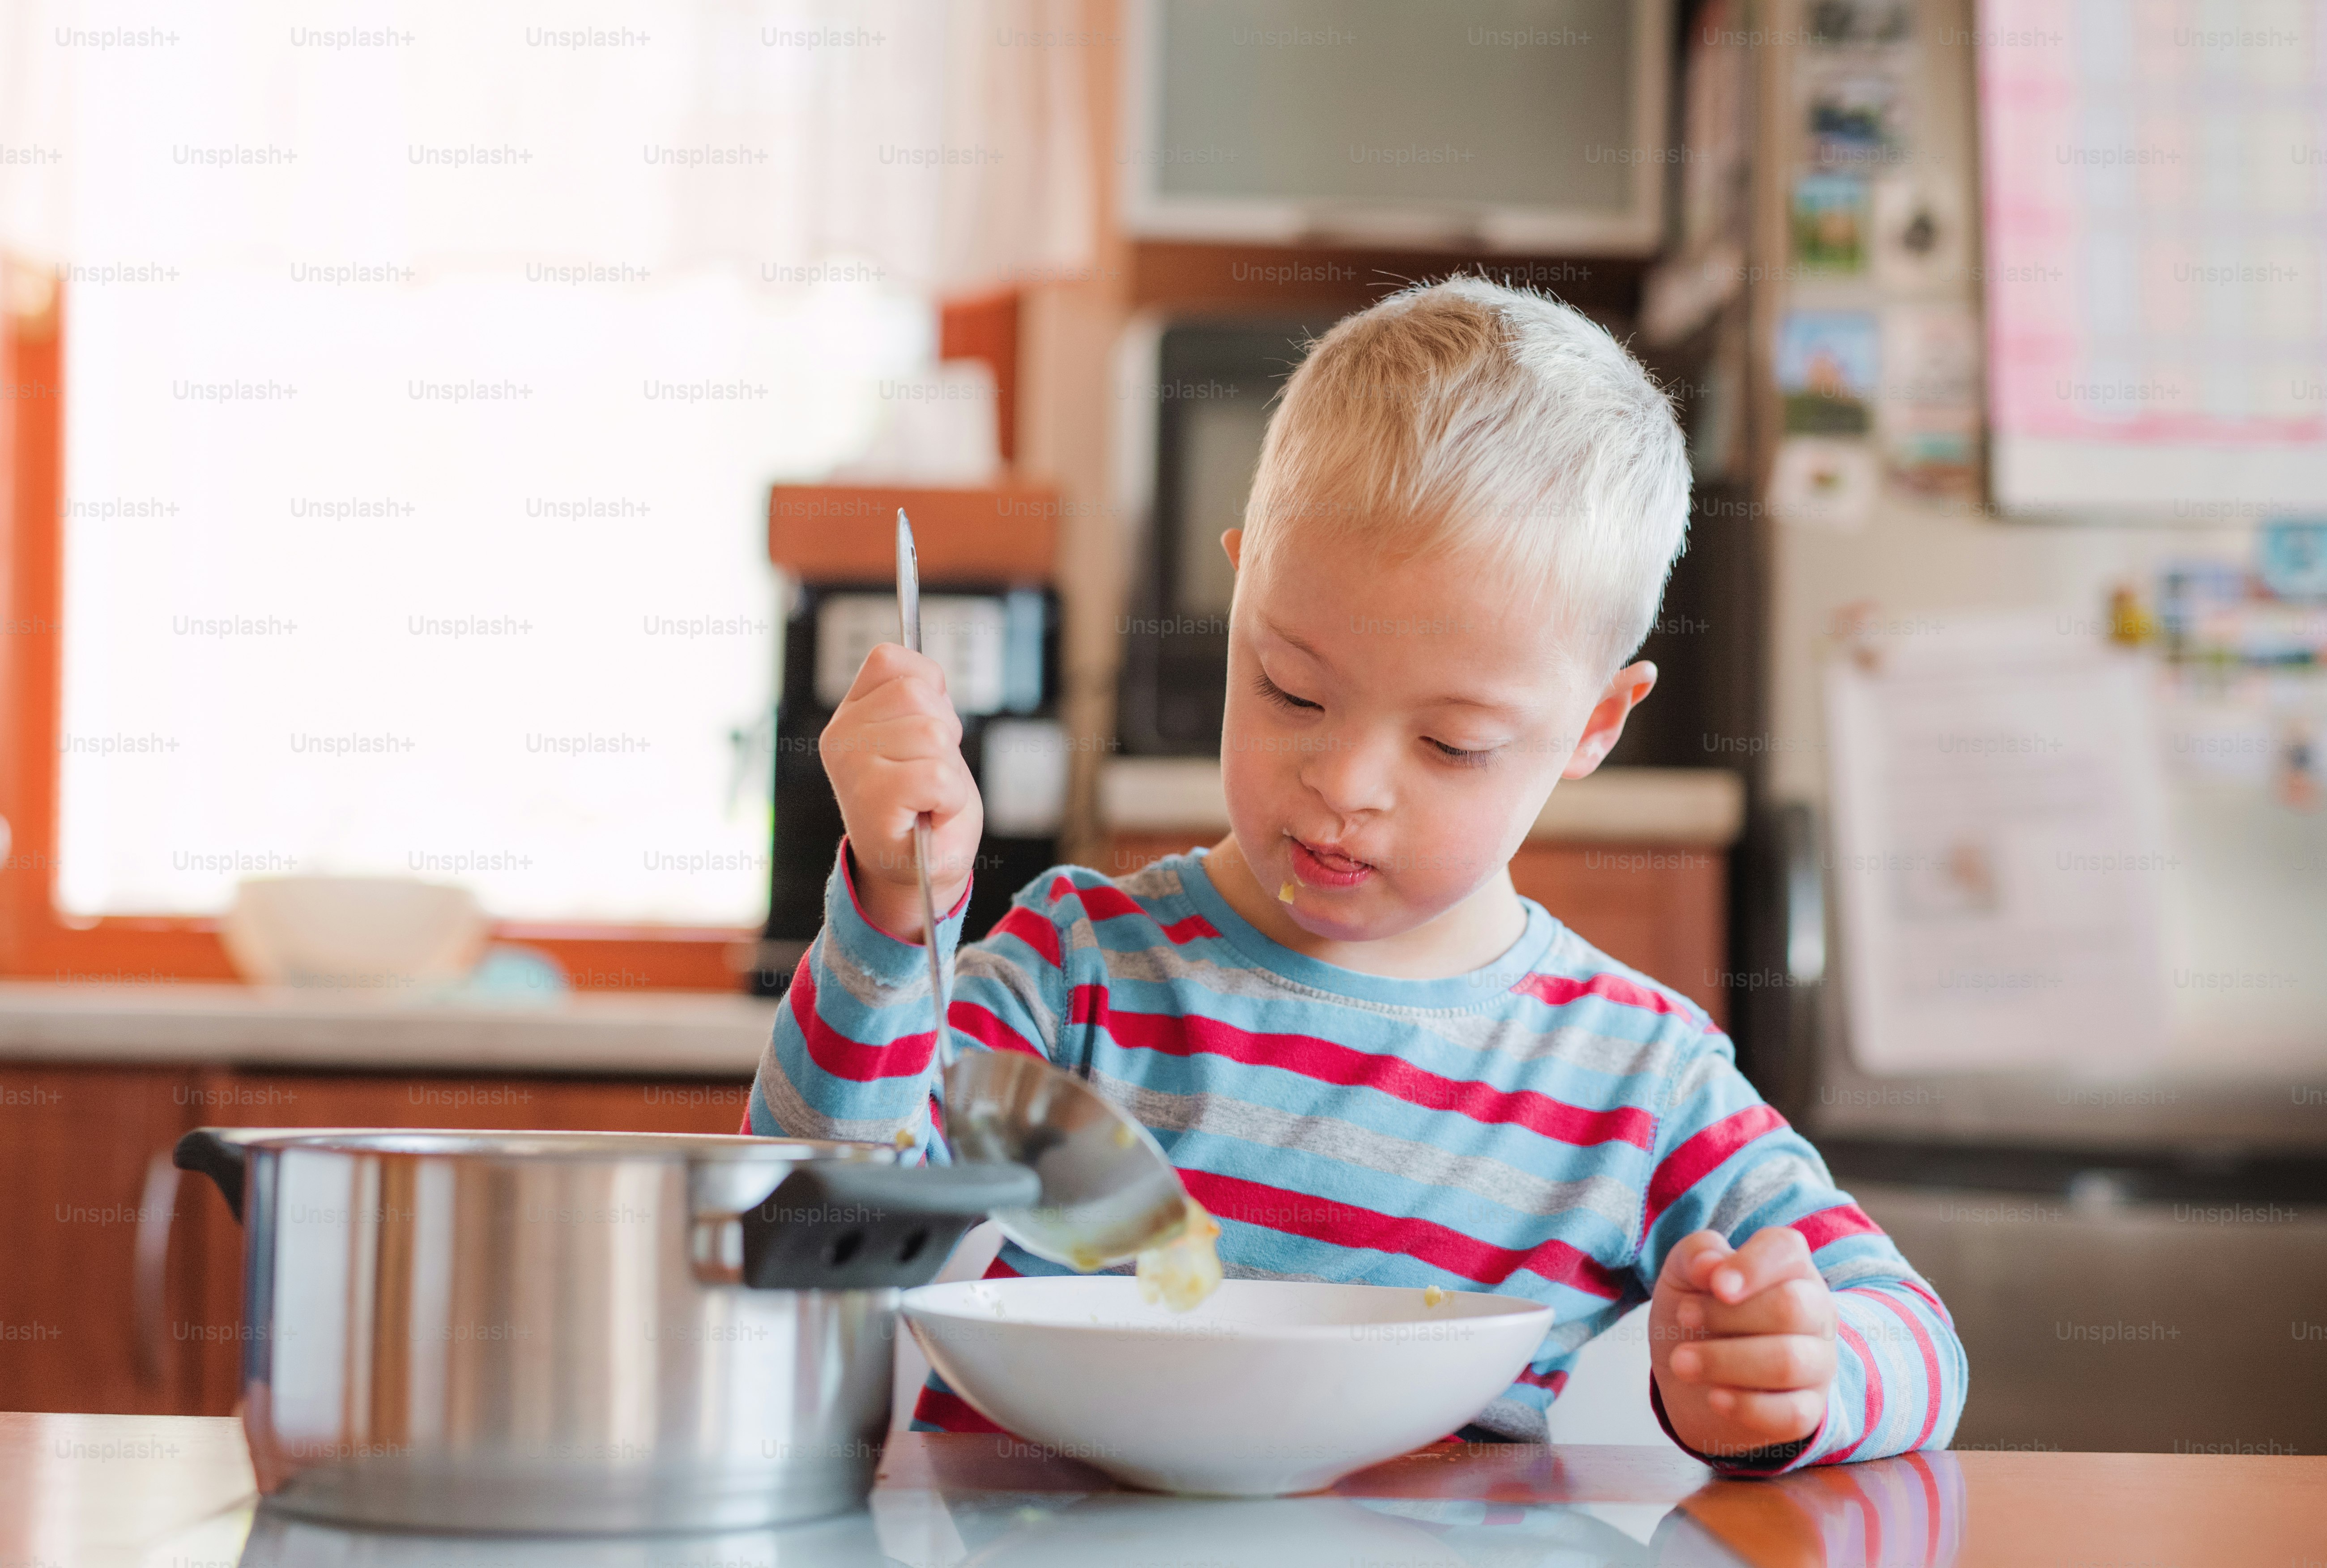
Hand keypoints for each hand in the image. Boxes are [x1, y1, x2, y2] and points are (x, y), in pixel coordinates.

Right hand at [820, 643, 982, 942]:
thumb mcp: (926, 732)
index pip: (891, 660)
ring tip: (930, 794)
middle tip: (930, 773)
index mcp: (850, 713)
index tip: (926, 731)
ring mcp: (851, 766)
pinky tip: (932, 812)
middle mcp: (841, 735)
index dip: (929, 690)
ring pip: (933, 732)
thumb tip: (927, 677)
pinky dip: (951, 797)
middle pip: (919, 693)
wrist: (920, 871)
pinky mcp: (871, 798)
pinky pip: (939, 775)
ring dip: (948, 766)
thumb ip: (918, 694)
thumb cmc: (928, 803)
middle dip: (944, 732)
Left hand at [1649, 1227, 1836, 1463]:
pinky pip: (1792, 1414)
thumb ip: (1696, 1255)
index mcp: (1788, 1267)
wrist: (1688, 1378)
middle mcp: (1815, 1311)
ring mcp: (1818, 1363)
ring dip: (1725, 1361)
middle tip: (1684, 1318)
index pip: (1786, 1250)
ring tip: (1681, 1362)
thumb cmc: (1695, 1313)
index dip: (1752, 1265)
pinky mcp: (1809, 1410)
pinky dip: (1747, 1406)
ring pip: (1790, 1362)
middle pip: (1791, 1307)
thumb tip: (1711, 1266)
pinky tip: (1714, 1397)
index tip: (1716, 1285)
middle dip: (1727, 1316)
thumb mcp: (1682, 1274)